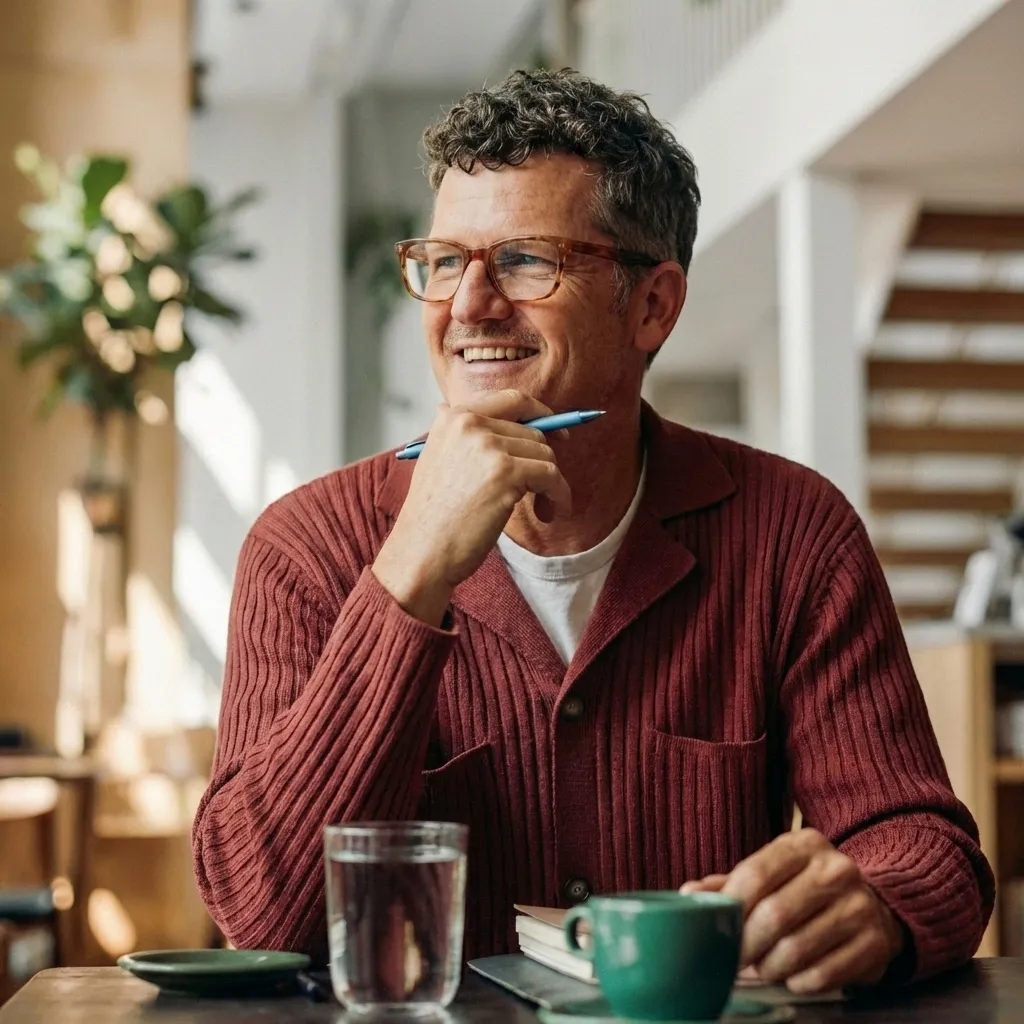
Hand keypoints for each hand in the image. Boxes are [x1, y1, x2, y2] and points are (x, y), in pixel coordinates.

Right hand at [372, 389, 571, 625]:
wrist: (422, 551)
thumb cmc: (434, 516)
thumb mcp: (439, 460)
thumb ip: (466, 436)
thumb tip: (505, 420)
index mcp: (453, 416)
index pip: (512, 400)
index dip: (540, 415)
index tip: (557, 433)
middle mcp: (470, 423)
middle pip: (533, 433)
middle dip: (543, 463)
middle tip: (541, 491)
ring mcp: (488, 446)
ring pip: (545, 455)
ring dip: (551, 484)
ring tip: (541, 508)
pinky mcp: (506, 472)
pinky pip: (552, 476)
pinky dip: (559, 495)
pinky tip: (551, 512)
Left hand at [680, 829, 904, 993]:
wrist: (874, 907)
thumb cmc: (807, 889)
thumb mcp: (773, 873)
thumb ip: (731, 883)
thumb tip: (689, 895)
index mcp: (804, 844)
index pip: (756, 873)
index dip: (731, 906)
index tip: (718, 928)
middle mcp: (836, 869)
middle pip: (775, 914)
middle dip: (747, 944)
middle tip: (735, 959)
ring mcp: (860, 906)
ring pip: (797, 948)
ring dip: (770, 967)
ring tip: (762, 968)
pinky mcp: (875, 944)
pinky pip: (823, 974)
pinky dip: (798, 982)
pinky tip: (792, 976)